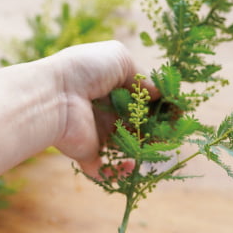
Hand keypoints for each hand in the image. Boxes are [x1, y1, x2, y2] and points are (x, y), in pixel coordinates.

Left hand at [0, 40, 156, 205]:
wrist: (54, 96)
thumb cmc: (85, 69)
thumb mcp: (118, 58)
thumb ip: (141, 75)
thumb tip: (158, 93)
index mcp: (111, 87)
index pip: (141, 100)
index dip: (160, 106)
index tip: (178, 112)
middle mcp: (104, 110)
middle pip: (137, 125)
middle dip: (157, 130)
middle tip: (172, 133)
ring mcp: (97, 133)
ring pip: (127, 147)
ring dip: (145, 150)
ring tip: (158, 148)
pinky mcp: (88, 153)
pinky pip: (106, 170)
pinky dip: (120, 174)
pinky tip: (131, 165)